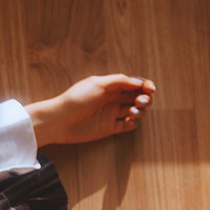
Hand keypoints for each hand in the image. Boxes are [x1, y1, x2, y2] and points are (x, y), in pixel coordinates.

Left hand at [26, 74, 156, 146]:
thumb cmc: (76, 99)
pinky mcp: (108, 128)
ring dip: (139, 111)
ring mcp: (111, 114)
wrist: (59, 121)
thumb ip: (119, 81)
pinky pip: (127, 125)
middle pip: (137, 97)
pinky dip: (133, 123)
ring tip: (132, 112)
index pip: (134, 84)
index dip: (145, 85)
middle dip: (144, 99)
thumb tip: (139, 82)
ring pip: (134, 111)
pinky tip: (129, 120)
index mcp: (111, 86)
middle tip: (139, 102)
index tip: (150, 89)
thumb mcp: (98, 84)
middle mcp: (112, 99)